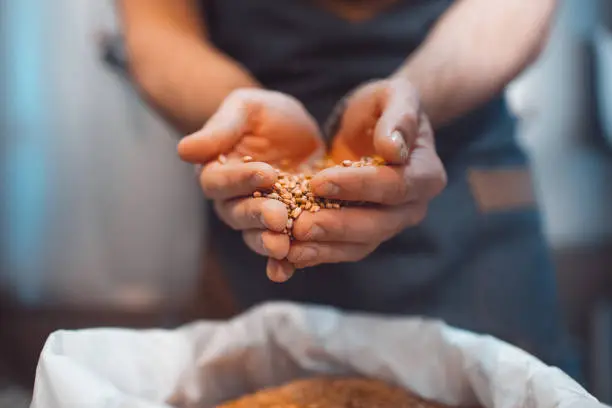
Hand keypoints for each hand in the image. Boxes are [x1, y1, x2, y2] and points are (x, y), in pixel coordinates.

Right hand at [177, 89, 324, 279]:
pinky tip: (287, 271)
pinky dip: (281, 264)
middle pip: (237, 214)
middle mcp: (231, 200)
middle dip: (257, 216)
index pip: (219, 181)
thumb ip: (221, 128)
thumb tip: (183, 150)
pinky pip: (277, 252)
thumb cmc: (266, 115)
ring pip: (255, 236)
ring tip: (283, 247)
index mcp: (217, 171)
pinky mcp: (281, 230)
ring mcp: (256, 219)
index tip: (267, 173)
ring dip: (267, 244)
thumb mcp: (246, 108)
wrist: (298, 132)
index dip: (241, 179)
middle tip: (278, 217)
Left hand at [285, 78, 446, 269]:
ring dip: (326, 248)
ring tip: (291, 248)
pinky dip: (318, 254)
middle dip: (337, 225)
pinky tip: (290, 255)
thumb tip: (394, 148)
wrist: (374, 126)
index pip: (394, 186)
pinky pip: (344, 250)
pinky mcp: (365, 233)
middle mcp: (413, 207)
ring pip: (361, 244)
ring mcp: (390, 224)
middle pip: (378, 224)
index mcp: (426, 174)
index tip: (319, 181)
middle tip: (300, 225)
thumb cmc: (384, 106)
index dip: (358, 186)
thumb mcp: (395, 96)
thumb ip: (399, 116)